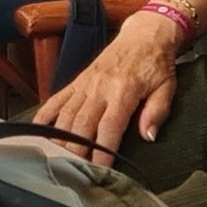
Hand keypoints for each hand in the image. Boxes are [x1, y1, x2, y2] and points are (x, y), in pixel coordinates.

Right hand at [37, 9, 185, 159]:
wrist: (143, 35)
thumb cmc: (156, 64)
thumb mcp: (167, 87)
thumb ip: (157, 112)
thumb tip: (148, 136)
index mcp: (123, 91)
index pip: (110, 126)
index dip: (103, 151)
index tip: (100, 170)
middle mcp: (99, 87)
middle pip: (82, 123)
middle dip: (77, 149)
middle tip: (74, 171)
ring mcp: (85, 84)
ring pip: (66, 114)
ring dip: (61, 137)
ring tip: (58, 159)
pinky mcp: (77, 81)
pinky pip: (56, 99)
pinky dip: (45, 116)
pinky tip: (39, 132)